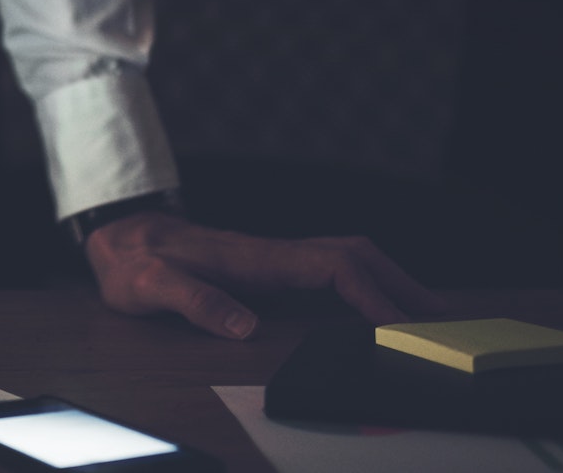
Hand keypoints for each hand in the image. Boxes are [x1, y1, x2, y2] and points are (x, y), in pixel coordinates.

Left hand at [85, 211, 445, 339]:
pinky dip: (364, 287)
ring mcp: (274, 260)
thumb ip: (191, 301)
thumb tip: (245, 326)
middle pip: (354, 256)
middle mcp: (273, 255)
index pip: (330, 267)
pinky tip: (377, 309)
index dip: (370, 293)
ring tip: (427, 317)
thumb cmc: (133, 261)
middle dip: (401, 283)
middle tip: (443, 322)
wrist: (118, 236)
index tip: (401, 325)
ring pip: (347, 260)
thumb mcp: (150, 284)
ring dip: (390, 282)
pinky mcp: (270, 270)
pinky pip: (329, 273)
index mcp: (254, 258)